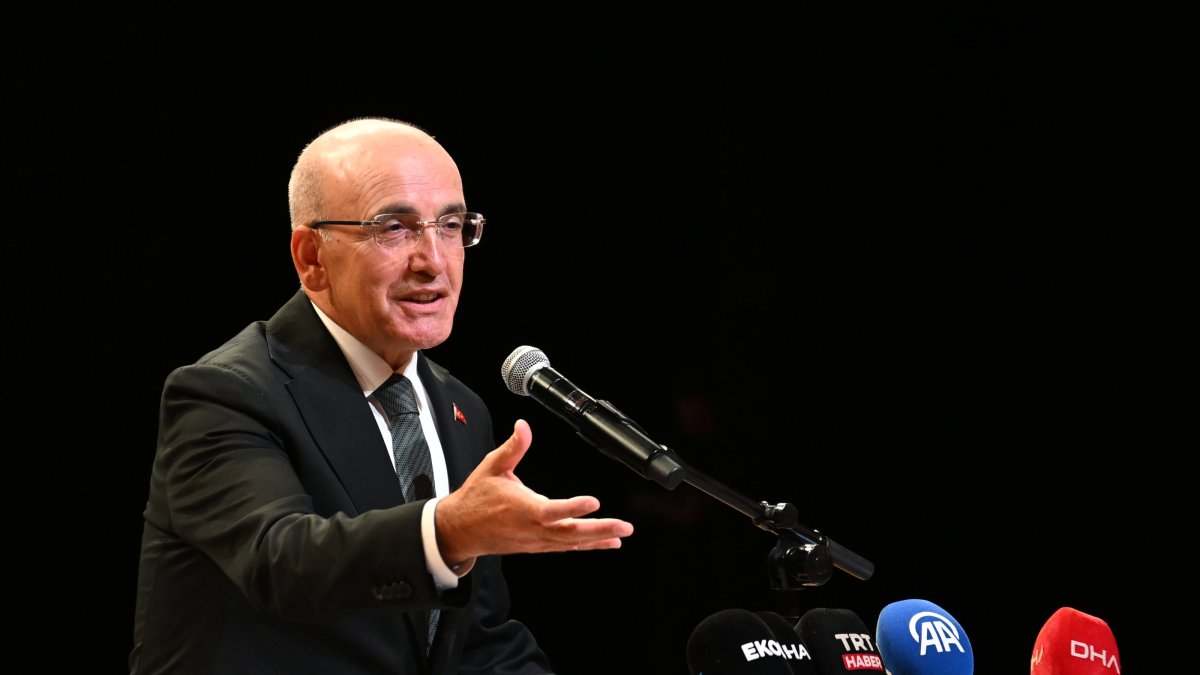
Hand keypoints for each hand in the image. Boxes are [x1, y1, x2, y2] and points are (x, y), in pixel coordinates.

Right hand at [434, 419, 634, 566]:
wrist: (460, 530)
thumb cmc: (476, 498)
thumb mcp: (492, 467)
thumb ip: (512, 447)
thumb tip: (523, 426)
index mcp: (523, 509)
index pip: (552, 510)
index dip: (573, 507)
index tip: (593, 502)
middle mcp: (533, 529)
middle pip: (570, 532)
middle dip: (599, 530)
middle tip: (624, 527)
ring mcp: (537, 541)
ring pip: (572, 542)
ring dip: (598, 539)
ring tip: (621, 534)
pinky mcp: (538, 546)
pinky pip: (567, 547)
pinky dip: (588, 546)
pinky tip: (607, 543)